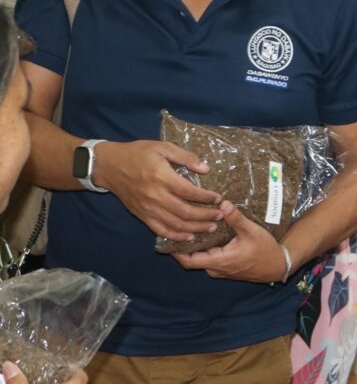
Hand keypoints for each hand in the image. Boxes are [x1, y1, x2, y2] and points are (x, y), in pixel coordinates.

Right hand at [93, 140, 223, 241]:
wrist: (109, 166)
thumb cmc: (138, 153)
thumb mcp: (162, 147)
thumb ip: (185, 157)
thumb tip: (205, 168)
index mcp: (162, 177)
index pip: (189, 192)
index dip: (206, 197)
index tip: (219, 198)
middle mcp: (155, 196)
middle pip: (185, 212)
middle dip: (206, 216)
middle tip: (220, 216)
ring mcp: (148, 208)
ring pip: (175, 224)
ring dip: (196, 228)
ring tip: (211, 228)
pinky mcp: (142, 215)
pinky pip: (161, 230)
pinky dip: (176, 236)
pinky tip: (189, 236)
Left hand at [172, 201, 287, 282]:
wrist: (278, 266)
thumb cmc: (266, 251)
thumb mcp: (252, 232)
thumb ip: (236, 219)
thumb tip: (223, 203)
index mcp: (220, 261)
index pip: (188, 260)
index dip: (175, 250)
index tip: (166, 235)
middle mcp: (216, 268)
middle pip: (191, 259)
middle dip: (182, 244)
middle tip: (175, 225)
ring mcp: (220, 269)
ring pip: (200, 259)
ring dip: (193, 246)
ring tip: (186, 227)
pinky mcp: (225, 267)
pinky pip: (208, 258)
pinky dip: (203, 248)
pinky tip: (203, 234)